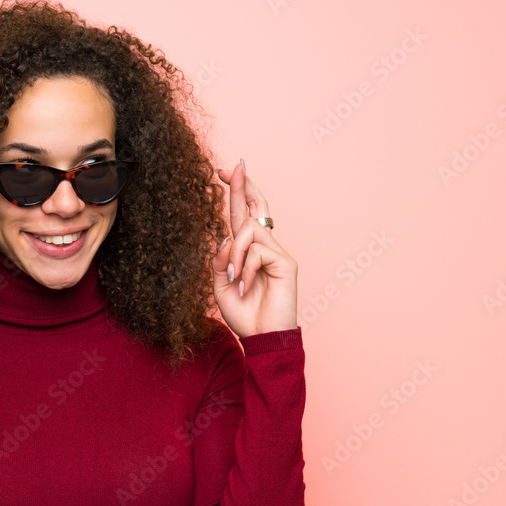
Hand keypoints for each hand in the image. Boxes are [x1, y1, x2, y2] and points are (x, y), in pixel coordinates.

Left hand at [213, 159, 297, 336]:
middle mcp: (266, 247)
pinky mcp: (285, 262)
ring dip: (233, 254)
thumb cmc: (244, 314)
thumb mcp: (220, 285)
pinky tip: (245, 286)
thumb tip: (225, 237)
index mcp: (250, 251)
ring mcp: (278, 253)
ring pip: (247, 231)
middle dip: (241, 186)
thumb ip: (220, 260)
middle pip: (255, 208)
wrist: (261, 338)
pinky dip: (244, 268)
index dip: (236, 192)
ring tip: (232, 279)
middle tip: (232, 167)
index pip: (243, 215)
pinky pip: (256, 251)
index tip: (223, 172)